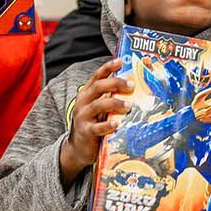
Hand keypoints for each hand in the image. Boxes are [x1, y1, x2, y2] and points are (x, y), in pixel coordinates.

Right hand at [59, 59, 129, 185]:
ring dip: (115, 103)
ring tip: (129, 106)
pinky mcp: (86, 132)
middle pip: (98, 87)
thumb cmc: (93, 124)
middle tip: (131, 85)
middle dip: (115, 83)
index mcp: (87, 94)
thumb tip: (133, 87)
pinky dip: (107, 125)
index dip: (108, 68)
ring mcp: (83, 117)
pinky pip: (97, 127)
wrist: (78, 149)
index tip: (120, 61)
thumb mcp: (99, 108)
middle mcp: (83, 102)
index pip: (97, 77)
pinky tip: (117, 124)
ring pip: (98, 105)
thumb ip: (110, 98)